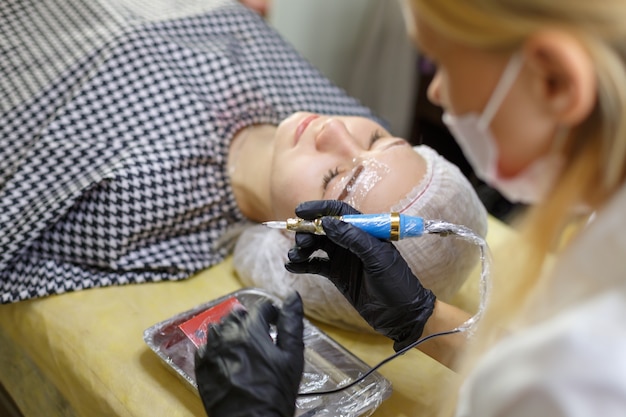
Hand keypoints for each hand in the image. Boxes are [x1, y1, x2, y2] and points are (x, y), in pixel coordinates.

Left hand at [194, 292, 304, 416]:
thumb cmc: (274, 393)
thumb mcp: (291, 357)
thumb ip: (291, 323)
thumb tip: (292, 296)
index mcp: (250, 330)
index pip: (261, 307)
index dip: (273, 313)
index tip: (277, 324)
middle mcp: (226, 335)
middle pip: (238, 315)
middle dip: (252, 322)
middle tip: (263, 339)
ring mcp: (210, 350)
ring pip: (221, 328)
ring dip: (233, 332)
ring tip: (246, 349)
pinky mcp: (201, 365)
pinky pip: (207, 346)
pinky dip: (218, 348)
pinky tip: (230, 361)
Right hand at [286, 200, 435, 350]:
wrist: (402, 315)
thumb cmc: (397, 283)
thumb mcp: (377, 258)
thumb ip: (353, 239)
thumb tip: (326, 222)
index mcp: (365, 231)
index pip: (339, 213)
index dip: (320, 209)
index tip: (300, 211)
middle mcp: (352, 242)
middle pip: (323, 228)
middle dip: (308, 231)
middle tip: (301, 242)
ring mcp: (344, 258)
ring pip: (317, 246)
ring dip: (303, 248)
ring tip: (294, 256)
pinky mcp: (337, 275)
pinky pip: (316, 265)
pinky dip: (303, 264)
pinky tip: (292, 266)